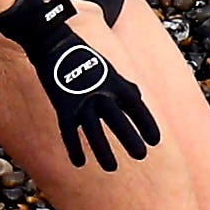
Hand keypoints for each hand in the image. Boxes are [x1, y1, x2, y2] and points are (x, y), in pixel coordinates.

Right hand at [0, 0, 161, 170]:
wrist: (53, 41)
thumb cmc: (84, 54)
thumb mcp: (111, 68)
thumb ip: (124, 84)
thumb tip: (138, 97)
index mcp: (116, 83)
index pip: (137, 107)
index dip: (146, 124)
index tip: (156, 140)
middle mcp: (102, 94)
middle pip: (119, 121)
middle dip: (130, 139)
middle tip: (141, 156)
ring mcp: (81, 100)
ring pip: (95, 131)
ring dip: (103, 151)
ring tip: (111, 168)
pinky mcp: (63, 105)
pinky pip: (69, 132)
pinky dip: (74, 148)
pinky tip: (79, 163)